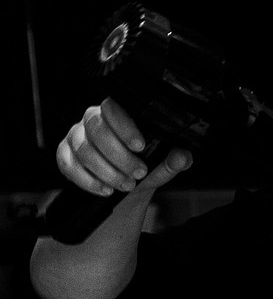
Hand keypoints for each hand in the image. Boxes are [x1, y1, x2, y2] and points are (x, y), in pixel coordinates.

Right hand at [54, 98, 190, 198]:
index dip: (124, 126)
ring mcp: (75, 137)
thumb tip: (182, 157)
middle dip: (119, 155)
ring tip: (126, 185)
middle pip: (97, 130)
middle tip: (138, 174)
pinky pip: (68, 165)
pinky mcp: (64, 155)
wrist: (125, 187)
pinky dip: (88, 180)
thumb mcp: (161, 165)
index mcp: (115, 115)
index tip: (140, 146)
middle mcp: (91, 122)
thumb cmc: (142, 167)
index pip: (113, 109)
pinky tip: (105, 189)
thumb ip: (173, 160)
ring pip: (84, 150)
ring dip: (107, 171)